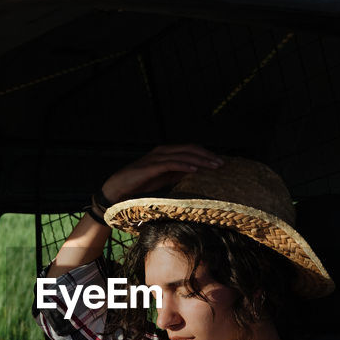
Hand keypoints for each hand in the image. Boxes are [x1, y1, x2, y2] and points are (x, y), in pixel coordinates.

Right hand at [101, 144, 223, 204]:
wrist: (117, 190)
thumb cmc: (139, 185)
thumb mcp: (163, 179)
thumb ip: (177, 174)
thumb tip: (196, 174)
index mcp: (165, 153)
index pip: (190, 149)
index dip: (206, 154)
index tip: (220, 162)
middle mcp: (162, 152)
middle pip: (190, 149)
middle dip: (208, 156)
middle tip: (222, 163)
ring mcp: (155, 158)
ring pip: (183, 154)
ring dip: (201, 160)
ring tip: (214, 166)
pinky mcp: (150, 167)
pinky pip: (170, 163)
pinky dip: (184, 165)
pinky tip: (195, 169)